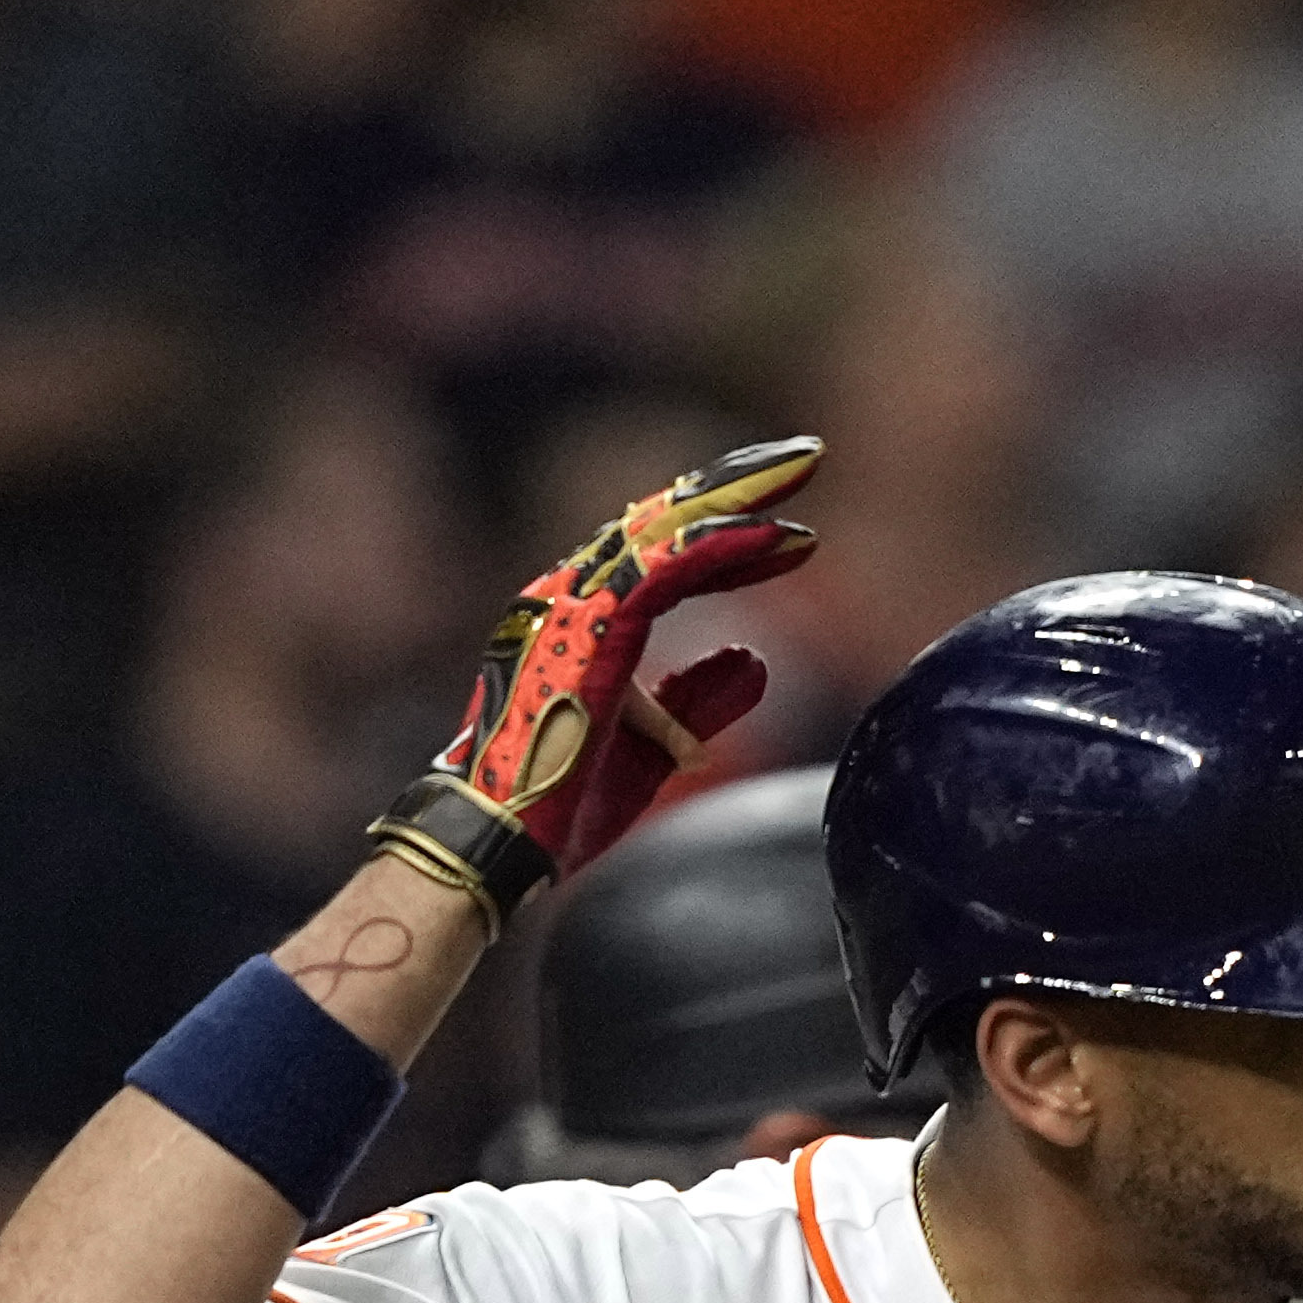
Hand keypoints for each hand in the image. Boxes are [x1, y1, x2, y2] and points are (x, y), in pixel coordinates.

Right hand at [364, 437, 820, 918]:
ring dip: (737, 496)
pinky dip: (721, 546)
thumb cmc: (553, 805)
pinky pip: (663, 567)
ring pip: (664, 528)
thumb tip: (756, 662)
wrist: (497, 843)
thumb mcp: (645, 751)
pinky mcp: (588, 627)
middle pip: (660, 521)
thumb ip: (695, 702)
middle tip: (805, 459)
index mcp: (572, 620)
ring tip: (801, 469)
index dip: (724, 538)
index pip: (656, 555)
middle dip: (736, 486)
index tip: (785, 534)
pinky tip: (772, 534)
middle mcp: (565, 597)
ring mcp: (571, 606)